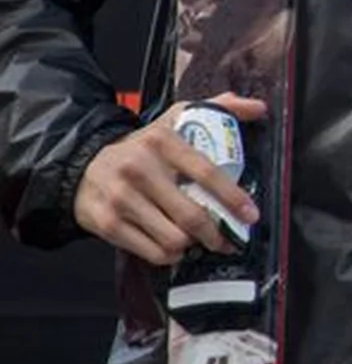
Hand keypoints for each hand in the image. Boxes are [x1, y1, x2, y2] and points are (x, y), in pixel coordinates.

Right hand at [72, 96, 265, 264]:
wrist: (82, 164)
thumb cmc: (140, 148)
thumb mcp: (175, 119)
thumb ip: (219, 109)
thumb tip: (258, 108)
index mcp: (162, 142)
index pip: (206, 173)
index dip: (233, 198)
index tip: (250, 214)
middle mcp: (139, 169)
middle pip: (192, 215)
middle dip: (217, 234)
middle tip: (227, 239)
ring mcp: (121, 198)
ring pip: (174, 239)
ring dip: (192, 245)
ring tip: (196, 239)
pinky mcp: (107, 223)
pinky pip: (152, 252)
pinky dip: (169, 255)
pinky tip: (171, 246)